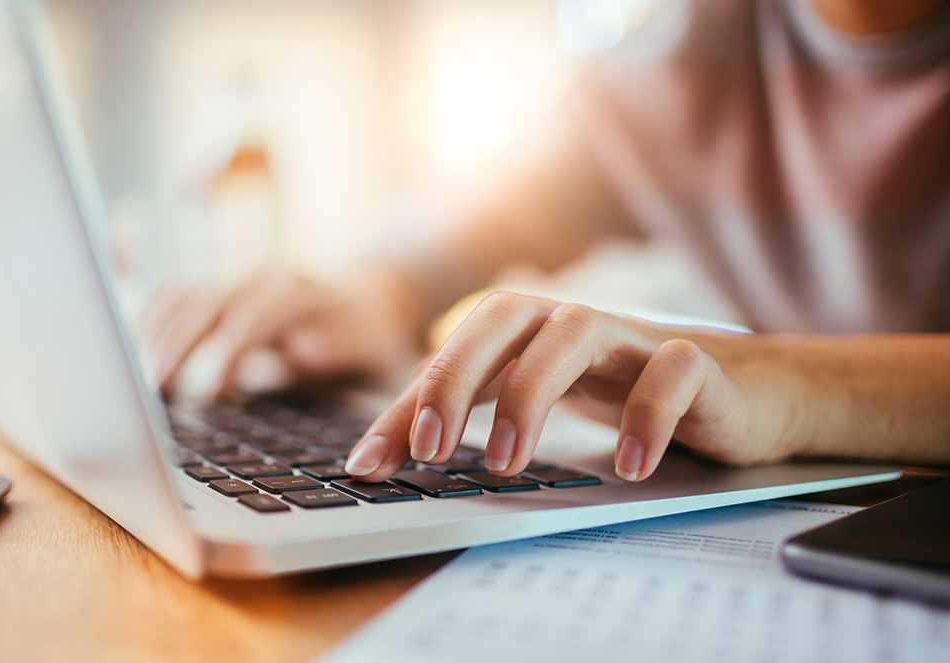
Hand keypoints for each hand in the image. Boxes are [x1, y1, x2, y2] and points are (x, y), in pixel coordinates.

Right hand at [144, 269, 421, 397]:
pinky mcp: (216, 296)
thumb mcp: (368, 348)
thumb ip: (338, 348)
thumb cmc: (367, 341)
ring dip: (155, 336)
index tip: (209, 390)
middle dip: (177, 345)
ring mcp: (234, 284)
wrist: (369, 307)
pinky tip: (131, 357)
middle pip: (205, 302)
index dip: (228, 350)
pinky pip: (172, 299)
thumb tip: (302, 350)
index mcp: (298, 291)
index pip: (254, 314)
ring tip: (137, 384)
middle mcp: (260, 279)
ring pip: (182, 297)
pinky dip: (148, 324)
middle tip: (153, 391)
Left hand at [344, 292, 799, 481]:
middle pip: (502, 316)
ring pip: (574, 332)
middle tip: (431, 450)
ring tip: (505, 463)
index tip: (369, 465)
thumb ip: (466, 418)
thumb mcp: (538, 403)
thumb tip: (377, 454)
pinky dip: (645, 415)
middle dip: (456, 377)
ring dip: (530, 394)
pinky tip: (626, 465)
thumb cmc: (625, 392)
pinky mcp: (698, 363)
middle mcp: (573, 322)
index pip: (453, 351)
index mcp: (529, 330)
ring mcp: (634, 337)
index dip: (406, 404)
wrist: (746, 392)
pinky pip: (671, 372)